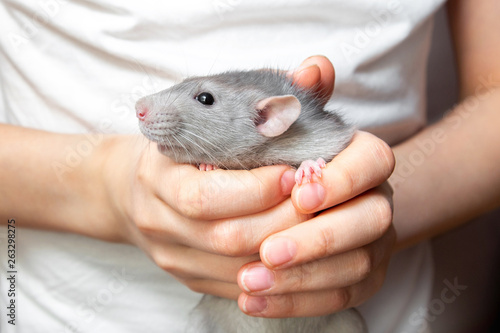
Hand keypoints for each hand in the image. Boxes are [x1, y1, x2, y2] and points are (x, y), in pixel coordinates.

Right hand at [100, 56, 336, 299]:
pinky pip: (234, 287)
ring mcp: (170, 255)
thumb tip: (318, 68)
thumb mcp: (205, 114)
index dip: (255, 190)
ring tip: (314, 227)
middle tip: (315, 204)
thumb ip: (264, 94)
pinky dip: (270, 274)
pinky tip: (296, 255)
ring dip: (282, 250)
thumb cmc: (178, 146)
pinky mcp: (186, 277)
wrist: (129, 189)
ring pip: (234, 268)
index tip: (293, 174)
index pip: (204, 196)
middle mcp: (157, 220)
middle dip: (280, 222)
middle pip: (224, 237)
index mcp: (156, 175)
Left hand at [235, 57, 396, 317]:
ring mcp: (372, 244)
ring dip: (299, 279)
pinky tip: (253, 301)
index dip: (341, 179)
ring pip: (351, 268)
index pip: (373, 161)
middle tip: (266, 250)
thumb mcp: (289, 126)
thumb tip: (313, 67)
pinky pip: (335, 299)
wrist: (303, 200)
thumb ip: (302, 101)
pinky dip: (293, 303)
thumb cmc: (287, 157)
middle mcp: (376, 202)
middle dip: (316, 240)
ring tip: (247, 282)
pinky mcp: (357, 280)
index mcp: (364, 160)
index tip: (300, 192)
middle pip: (369, 222)